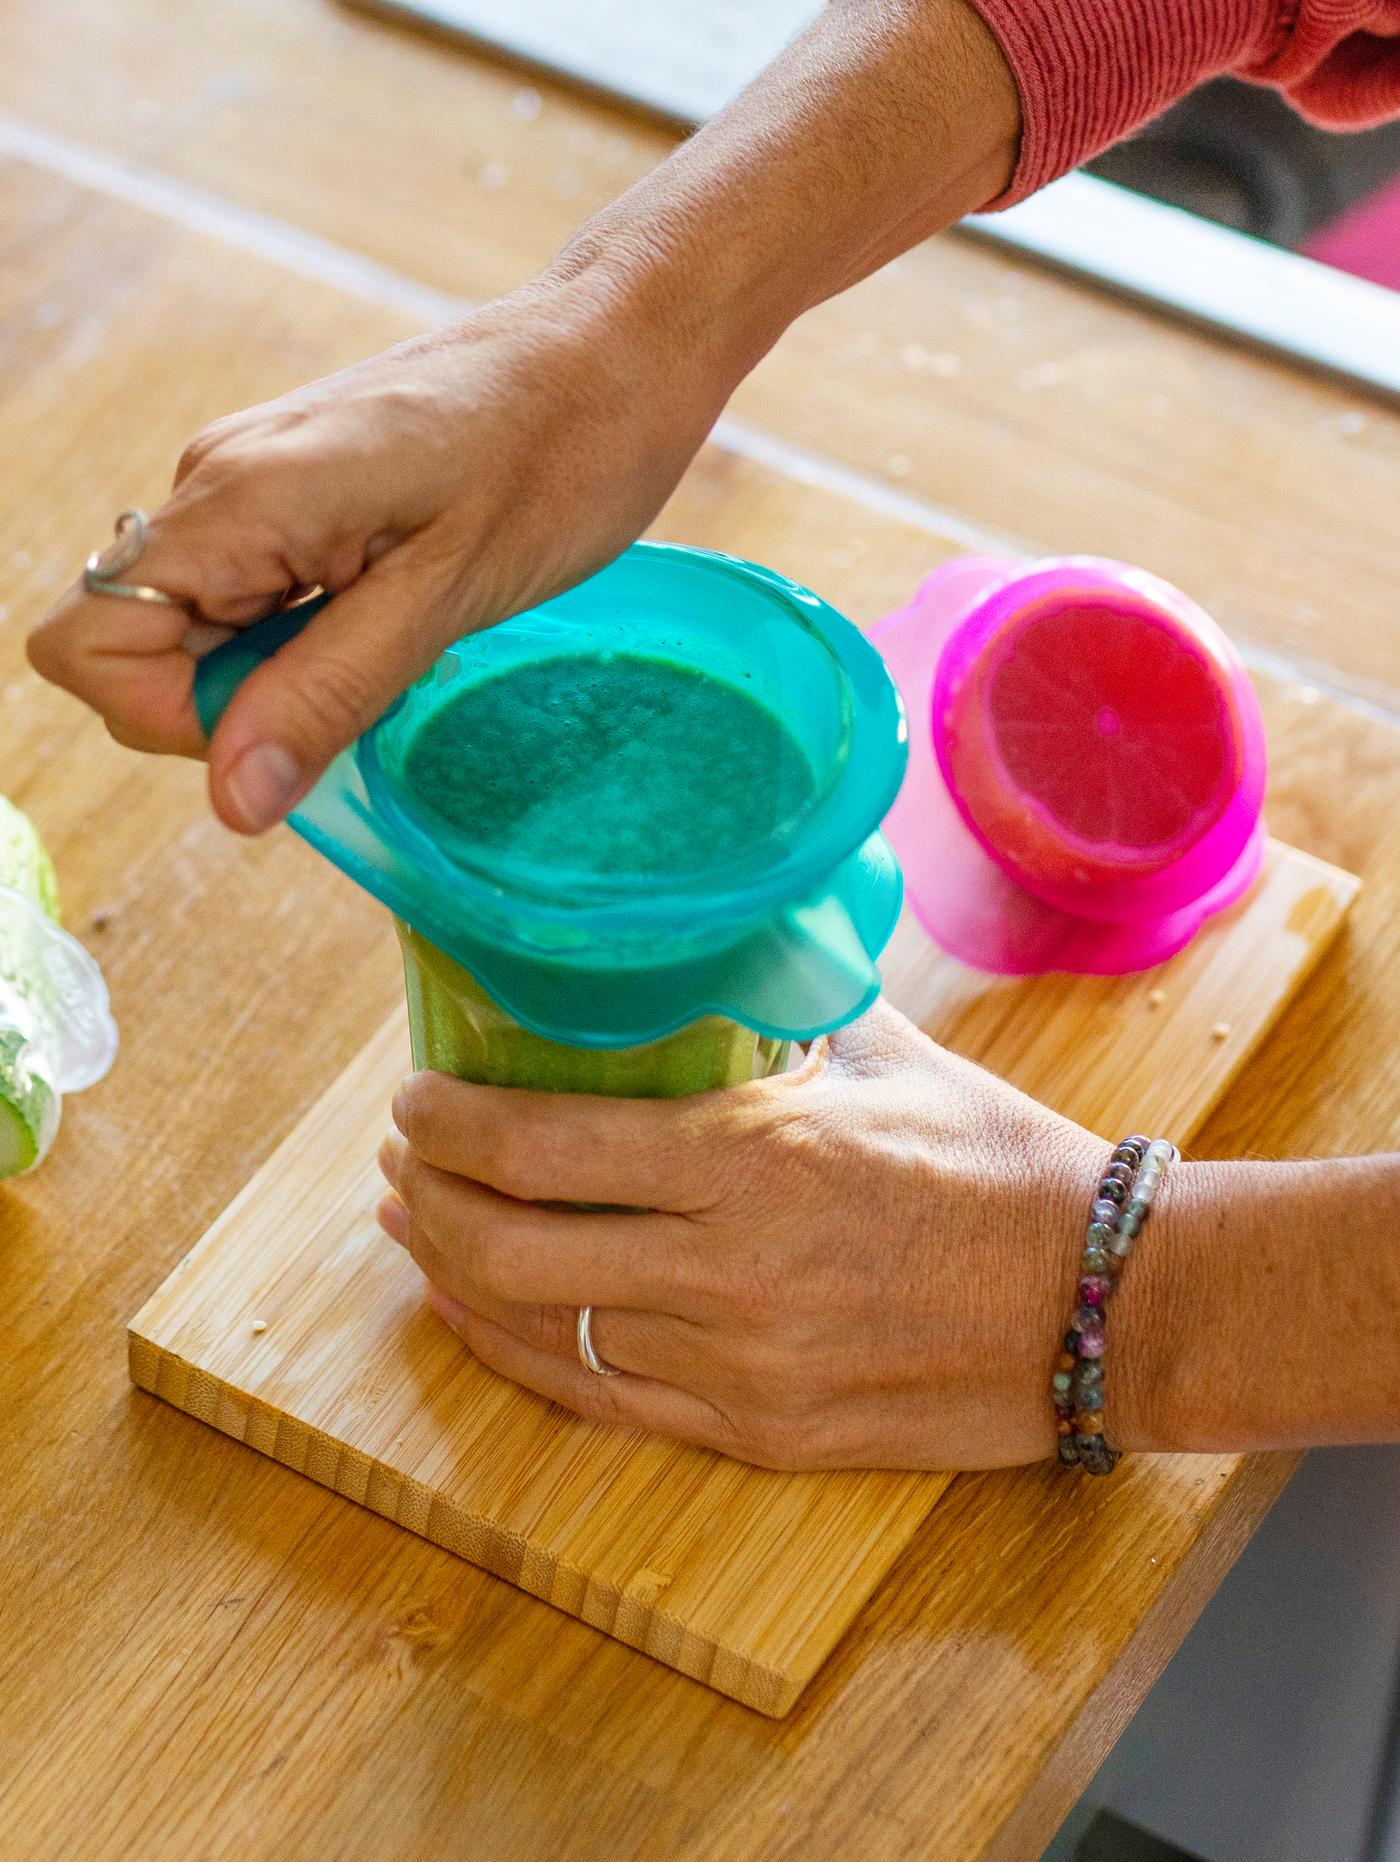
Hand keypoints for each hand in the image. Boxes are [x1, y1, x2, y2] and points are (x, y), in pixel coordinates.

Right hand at [28, 270, 725, 832]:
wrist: (616, 347)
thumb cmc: (561, 452)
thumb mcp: (450, 593)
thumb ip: (328, 692)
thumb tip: (232, 802)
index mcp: (238, 498)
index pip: (88, 644)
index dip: (172, 717)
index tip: (296, 716)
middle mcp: (217, 483)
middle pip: (136, 644)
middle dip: (238, 698)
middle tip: (371, 669)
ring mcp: (251, 482)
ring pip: (199, 627)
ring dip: (282, 668)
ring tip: (398, 628)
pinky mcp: (292, 489)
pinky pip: (252, 595)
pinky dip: (307, 632)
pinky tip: (395, 607)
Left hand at [375, 998, 1109, 1471]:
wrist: (1105, 1303)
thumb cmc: (998, 1162)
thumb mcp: (886, 1055)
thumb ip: (779, 1003)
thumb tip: (704, 944)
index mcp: (760, 1159)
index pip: (542, 1148)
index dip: (447, 1125)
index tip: (412, 1098)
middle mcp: (731, 1273)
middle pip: (512, 1250)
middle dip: (427, 1201)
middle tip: (401, 1161)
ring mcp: (741, 1368)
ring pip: (541, 1333)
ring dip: (457, 1277)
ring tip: (422, 1229)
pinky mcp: (760, 1434)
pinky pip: (600, 1400)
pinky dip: (520, 1354)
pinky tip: (486, 1316)